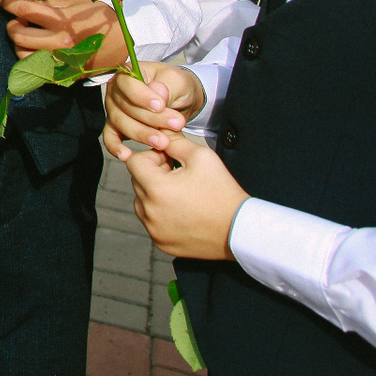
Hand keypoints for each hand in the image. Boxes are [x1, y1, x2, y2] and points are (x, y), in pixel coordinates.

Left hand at [0, 0, 124, 68]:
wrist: (126, 41)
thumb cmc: (100, 19)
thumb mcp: (74, 5)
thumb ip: (46, 5)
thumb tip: (19, 0)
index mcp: (62, 22)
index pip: (25, 11)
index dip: (8, 3)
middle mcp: (59, 42)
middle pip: (18, 35)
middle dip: (13, 25)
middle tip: (20, 20)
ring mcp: (61, 61)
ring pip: (22, 55)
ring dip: (19, 44)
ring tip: (28, 35)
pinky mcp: (65, 74)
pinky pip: (37, 70)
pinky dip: (30, 59)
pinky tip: (36, 50)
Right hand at [103, 63, 204, 155]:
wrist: (180, 100)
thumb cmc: (176, 86)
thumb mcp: (177, 81)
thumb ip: (166, 86)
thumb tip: (157, 93)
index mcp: (127, 74)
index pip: (127, 85)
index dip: (142, 96)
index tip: (161, 105)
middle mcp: (115, 91)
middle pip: (125, 107)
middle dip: (151, 119)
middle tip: (176, 124)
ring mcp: (114, 110)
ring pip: (120, 124)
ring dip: (142, 134)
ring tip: (164, 142)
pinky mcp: (117, 127)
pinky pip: (110, 137)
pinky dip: (116, 147)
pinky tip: (127, 155)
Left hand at [121, 133, 248, 260]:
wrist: (241, 230)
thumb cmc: (223, 191)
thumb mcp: (201, 157)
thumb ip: (174, 141)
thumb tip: (157, 132)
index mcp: (156, 189)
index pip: (134, 161)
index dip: (153, 156)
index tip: (172, 161)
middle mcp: (149, 212)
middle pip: (137, 181)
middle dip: (154, 175)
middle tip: (181, 177)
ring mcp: (154, 230)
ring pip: (141, 202)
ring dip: (154, 194)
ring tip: (183, 195)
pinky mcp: (161, 243)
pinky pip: (150, 221)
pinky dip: (160, 214)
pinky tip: (184, 212)